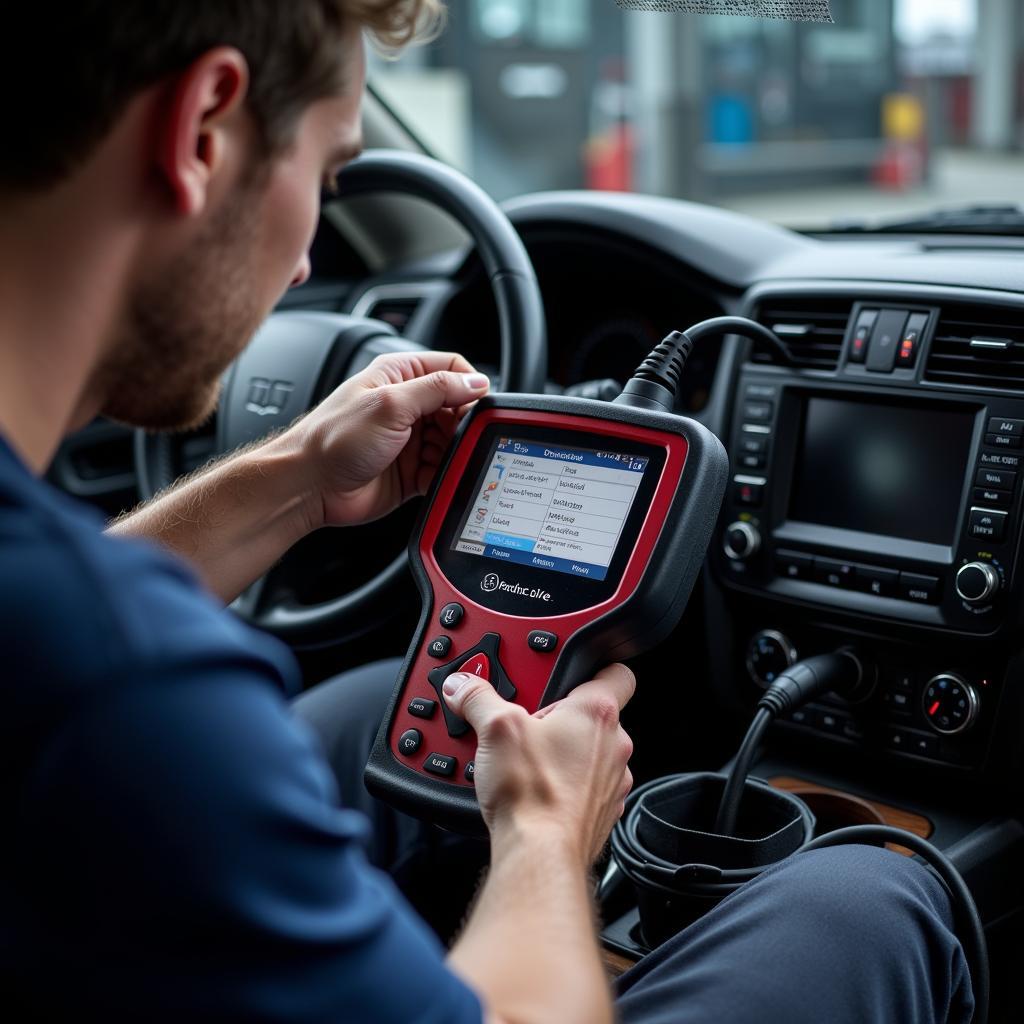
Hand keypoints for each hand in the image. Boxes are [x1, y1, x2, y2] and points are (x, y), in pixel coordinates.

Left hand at [287, 351, 488, 528]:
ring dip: (453, 453)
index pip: (451, 370)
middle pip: (458, 409)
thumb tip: (475, 382)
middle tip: (456, 439)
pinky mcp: (411, 471)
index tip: (476, 406)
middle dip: (463, 426)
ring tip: (438, 460)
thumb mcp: (390, 404)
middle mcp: (406, 406)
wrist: (308, 487)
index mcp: (400, 377)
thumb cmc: (333, 440)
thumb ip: (437, 389)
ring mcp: (409, 440)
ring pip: (454, 443)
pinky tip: (433, 477)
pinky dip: (444, 476)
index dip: (469, 386)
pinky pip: (442, 472)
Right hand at [442, 664, 635, 866]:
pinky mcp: (601, 811)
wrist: (540, 855)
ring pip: (591, 753)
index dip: (595, 667)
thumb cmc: (532, 794)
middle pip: (595, 715)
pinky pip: (586, 786)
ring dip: (565, 752)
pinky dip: (566, 784)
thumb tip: (464, 685)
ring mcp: (611, 782)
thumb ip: (478, 698)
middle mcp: (614, 746)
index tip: (572, 672)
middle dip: (563, 715)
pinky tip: (536, 788)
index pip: (617, 672)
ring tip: (527, 758)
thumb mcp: (495, 729)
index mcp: (596, 713)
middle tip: (530, 721)